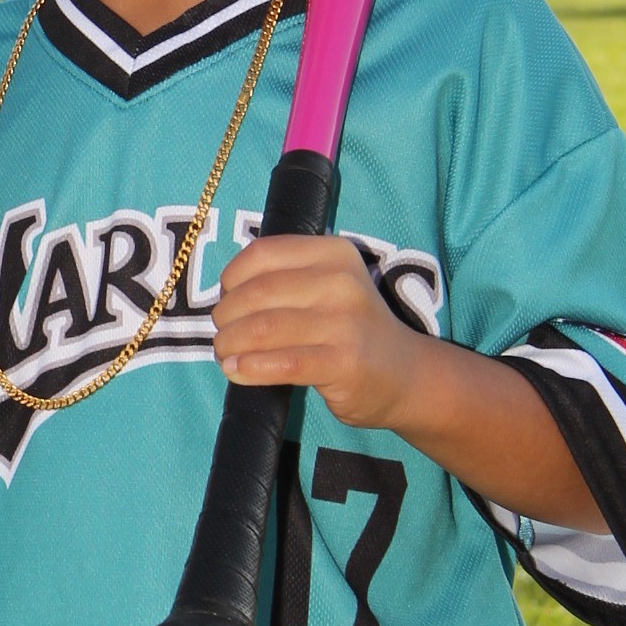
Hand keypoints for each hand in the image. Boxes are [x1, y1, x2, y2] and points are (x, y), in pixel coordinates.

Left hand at [212, 232, 421, 425]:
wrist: (403, 373)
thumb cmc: (349, 328)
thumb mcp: (326, 287)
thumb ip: (283, 280)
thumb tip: (222, 296)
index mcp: (334, 253)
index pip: (263, 253)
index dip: (231, 278)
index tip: (226, 298)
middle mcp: (342, 282)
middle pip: (257, 293)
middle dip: (226, 317)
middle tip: (222, 334)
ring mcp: (346, 323)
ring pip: (264, 329)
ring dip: (231, 343)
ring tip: (225, 354)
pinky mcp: (344, 363)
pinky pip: (283, 363)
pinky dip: (250, 368)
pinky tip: (237, 370)